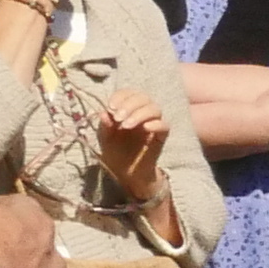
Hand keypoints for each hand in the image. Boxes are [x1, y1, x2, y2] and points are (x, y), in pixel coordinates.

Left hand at [94, 88, 168, 204]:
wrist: (127, 174)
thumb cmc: (115, 153)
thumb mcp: (105, 138)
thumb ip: (105, 126)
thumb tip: (104, 113)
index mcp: (128, 109)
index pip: (128, 93)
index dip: (120, 97)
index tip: (110, 108)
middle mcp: (142, 113)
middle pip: (143, 97)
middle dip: (129, 105)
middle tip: (118, 119)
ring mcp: (153, 124)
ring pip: (154, 108)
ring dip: (139, 114)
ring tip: (126, 126)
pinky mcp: (161, 136)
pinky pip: (164, 125)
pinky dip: (155, 124)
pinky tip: (144, 129)